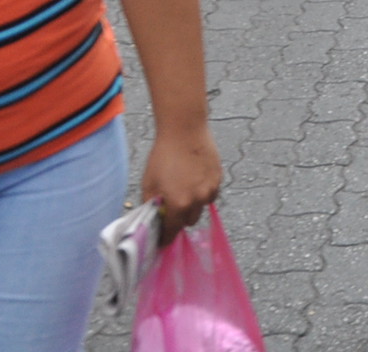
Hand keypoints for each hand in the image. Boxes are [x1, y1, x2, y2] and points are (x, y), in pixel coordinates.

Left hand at [140, 124, 222, 242]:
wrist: (184, 130)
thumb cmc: (163, 155)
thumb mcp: (149, 182)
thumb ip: (151, 205)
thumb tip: (152, 220)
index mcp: (178, 204)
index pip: (171, 233)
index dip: (164, 238)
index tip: (161, 239)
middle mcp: (197, 201)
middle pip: (188, 222)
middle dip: (179, 218)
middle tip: (171, 207)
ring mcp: (210, 189)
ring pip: (201, 208)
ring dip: (193, 204)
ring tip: (184, 188)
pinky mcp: (219, 178)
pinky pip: (210, 193)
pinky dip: (203, 191)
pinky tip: (194, 177)